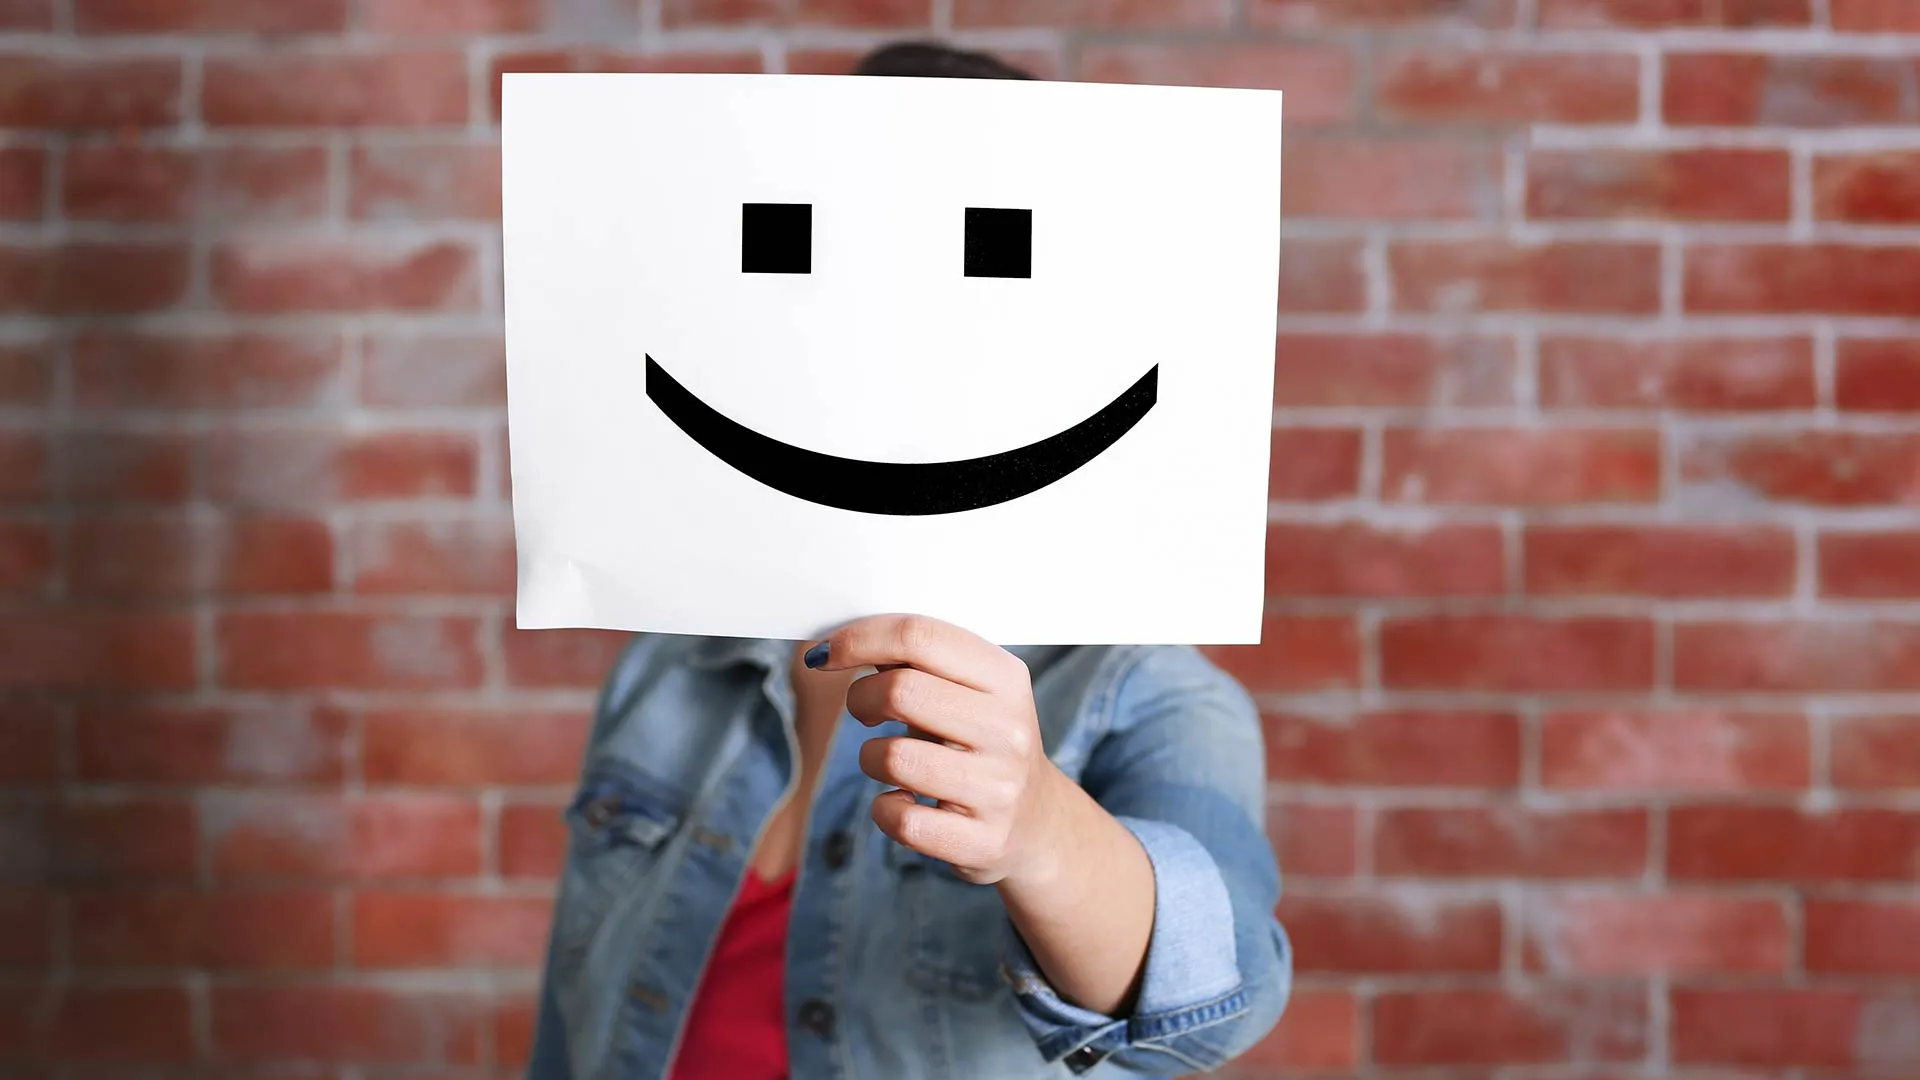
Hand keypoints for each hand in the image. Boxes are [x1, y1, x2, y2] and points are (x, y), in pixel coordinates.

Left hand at [804, 613, 1066, 885]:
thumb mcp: (968, 693)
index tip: (825, 652)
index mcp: (1005, 678)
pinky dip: (884, 810)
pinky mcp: (982, 840)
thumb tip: (842, 642)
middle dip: (861, 698)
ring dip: (870, 758)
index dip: (859, 639)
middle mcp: (1008, 730)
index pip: (920, 637)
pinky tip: (902, 803)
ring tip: (889, 761)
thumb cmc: (980, 743)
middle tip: (865, 711)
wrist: (1035, 821)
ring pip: (893, 758)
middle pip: (900, 691)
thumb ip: (915, 663)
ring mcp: (999, 788)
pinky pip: (900, 819)